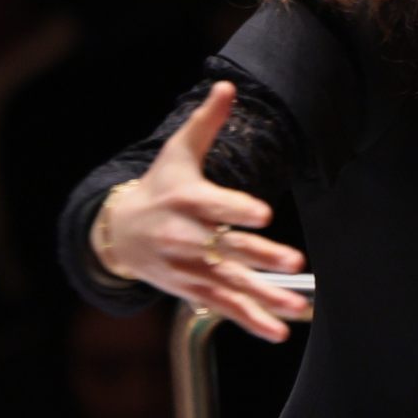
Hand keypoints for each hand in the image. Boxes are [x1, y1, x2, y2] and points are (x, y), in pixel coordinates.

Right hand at [93, 83, 310, 344]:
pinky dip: (252, 321)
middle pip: (229, 248)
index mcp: (187, 201)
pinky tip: (278, 332)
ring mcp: (191, 268)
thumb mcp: (178, 152)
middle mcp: (188, 237)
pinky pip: (226, 307)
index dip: (238, 210)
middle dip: (262, 257)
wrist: (121, 232)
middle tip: (295, 263)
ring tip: (296, 309)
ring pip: (232, 284)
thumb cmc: (160, 187)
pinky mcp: (194, 290)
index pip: (215, 205)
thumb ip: (206, 123)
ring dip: (265, 298)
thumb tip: (226, 86)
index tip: (263, 213)